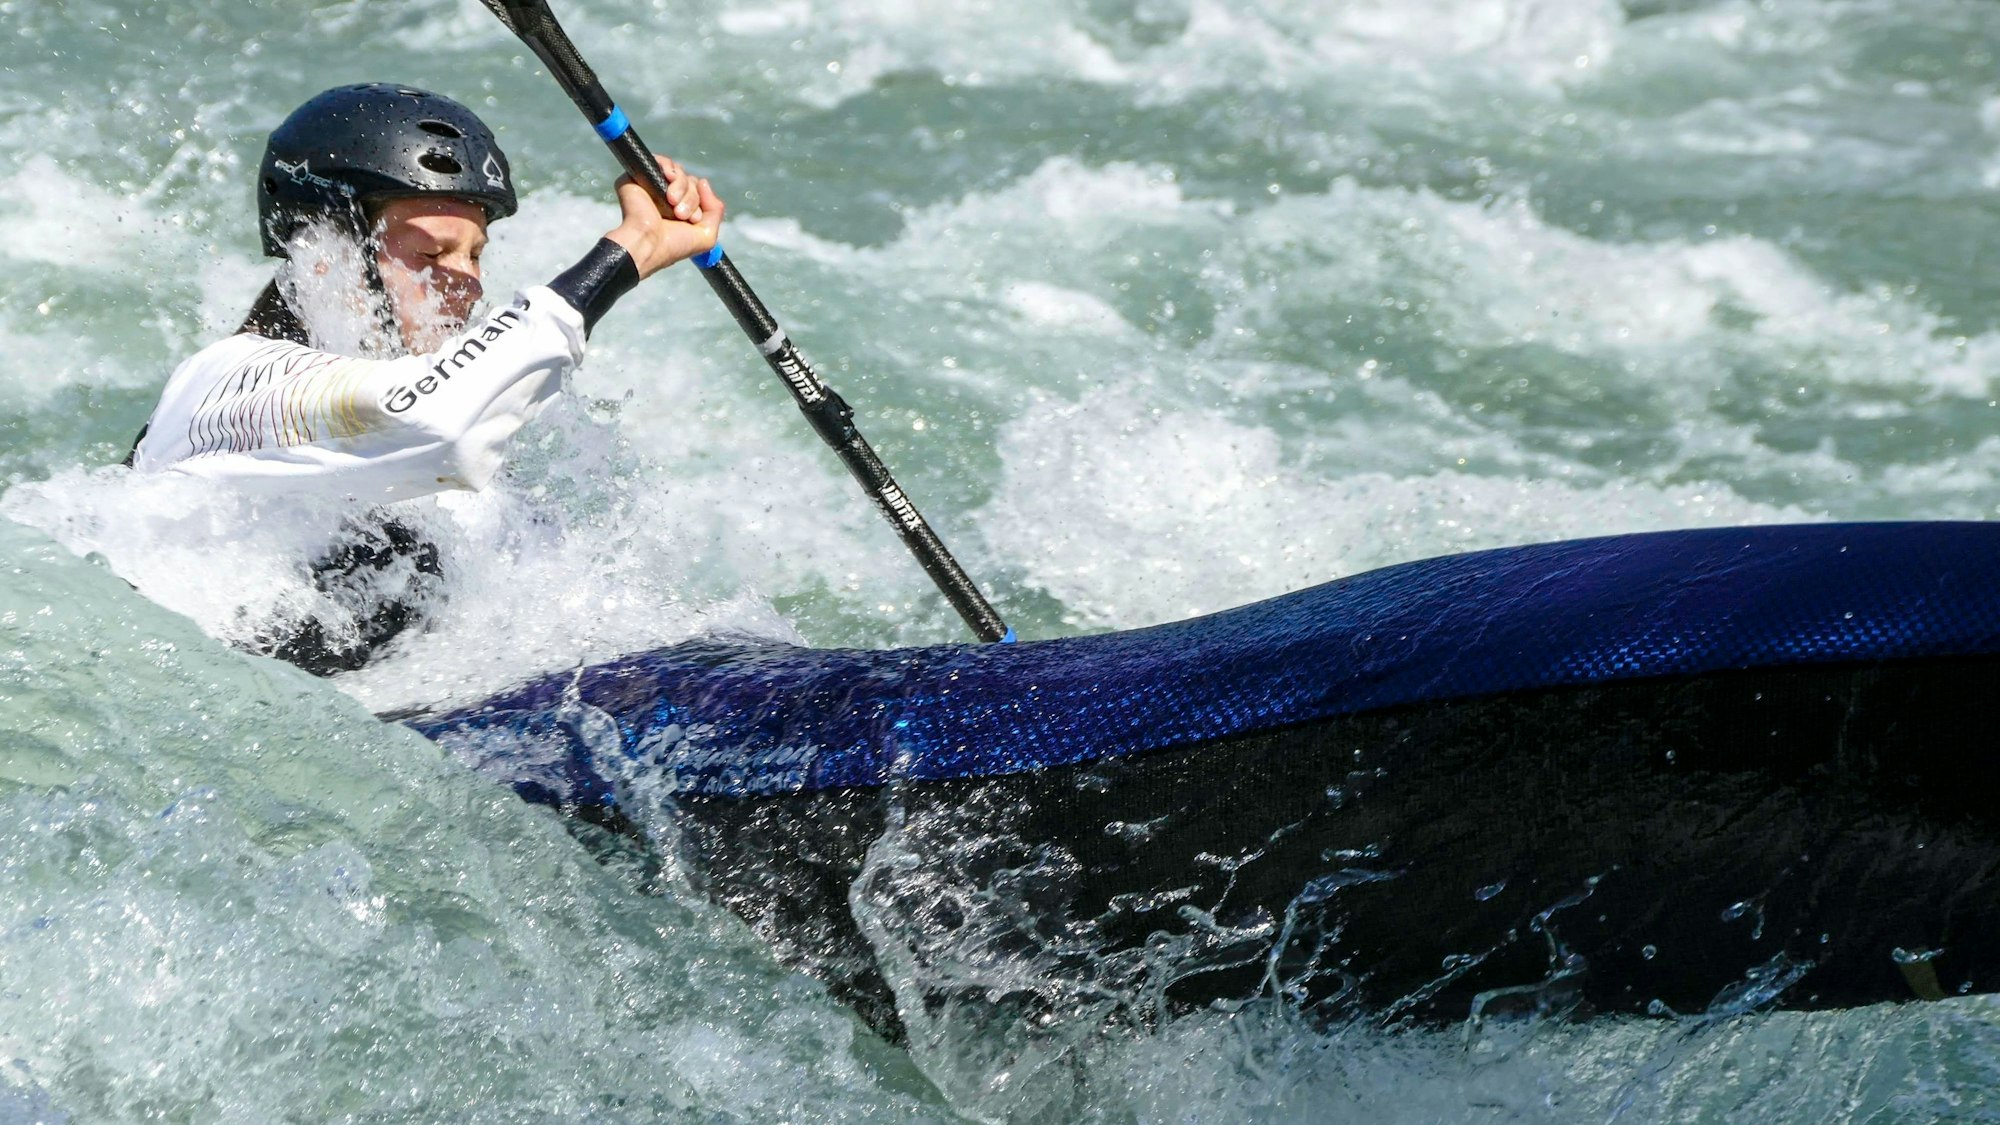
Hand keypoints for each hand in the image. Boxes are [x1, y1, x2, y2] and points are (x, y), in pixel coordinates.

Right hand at [604, 155, 724, 278]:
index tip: (692, 219)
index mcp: (680, 210)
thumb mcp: (706, 236)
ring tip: (672, 204)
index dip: (701, 203)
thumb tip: (703, 182)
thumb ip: (716, 210)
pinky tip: (669, 179)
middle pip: (691, 182)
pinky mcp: (639, 176)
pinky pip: (661, 161)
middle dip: (692, 198)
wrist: (647, 243)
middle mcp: (666, 197)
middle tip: (681, 214)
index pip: (698, 192)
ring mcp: (653, 186)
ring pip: (679, 173)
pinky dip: (669, 167)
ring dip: (682, 187)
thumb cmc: (673, 245)